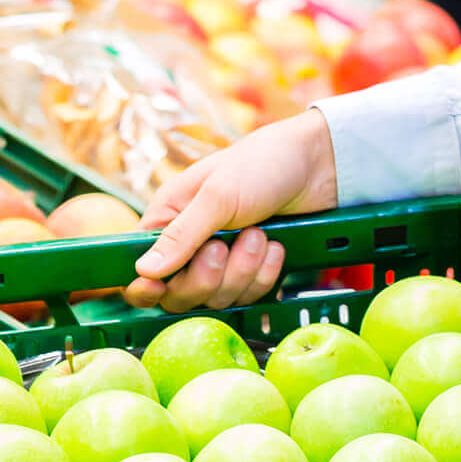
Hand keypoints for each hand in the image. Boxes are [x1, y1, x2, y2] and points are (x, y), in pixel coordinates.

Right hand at [124, 110, 338, 310]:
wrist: (320, 164)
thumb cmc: (262, 164)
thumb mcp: (217, 195)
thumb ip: (181, 235)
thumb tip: (143, 270)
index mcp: (169, 218)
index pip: (140, 267)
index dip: (145, 287)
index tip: (158, 289)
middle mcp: (191, 243)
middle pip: (179, 293)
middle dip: (207, 276)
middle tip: (225, 246)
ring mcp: (223, 259)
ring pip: (217, 298)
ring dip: (243, 270)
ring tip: (259, 234)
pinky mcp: (252, 269)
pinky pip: (249, 295)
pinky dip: (265, 274)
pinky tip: (275, 246)